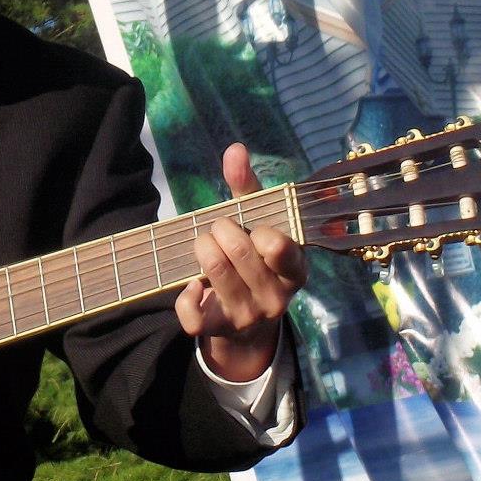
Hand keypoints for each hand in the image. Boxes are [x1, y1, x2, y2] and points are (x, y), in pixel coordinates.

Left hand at [177, 143, 308, 382]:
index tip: (252, 229)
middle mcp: (276, 297)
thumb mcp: (257, 224)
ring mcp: (248, 316)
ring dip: (201, 248)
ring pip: (213, 271)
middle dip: (219, 230)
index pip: (278, 245)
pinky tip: (193, 285)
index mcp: (294, 269)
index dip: (258, 230)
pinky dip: (186, 296)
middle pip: (238, 252)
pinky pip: (194, 316)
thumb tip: (235, 149)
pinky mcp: (219, 330)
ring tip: (204, 246)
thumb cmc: (253, 260)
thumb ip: (247, 187)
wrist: (246, 324)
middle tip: (218, 230)